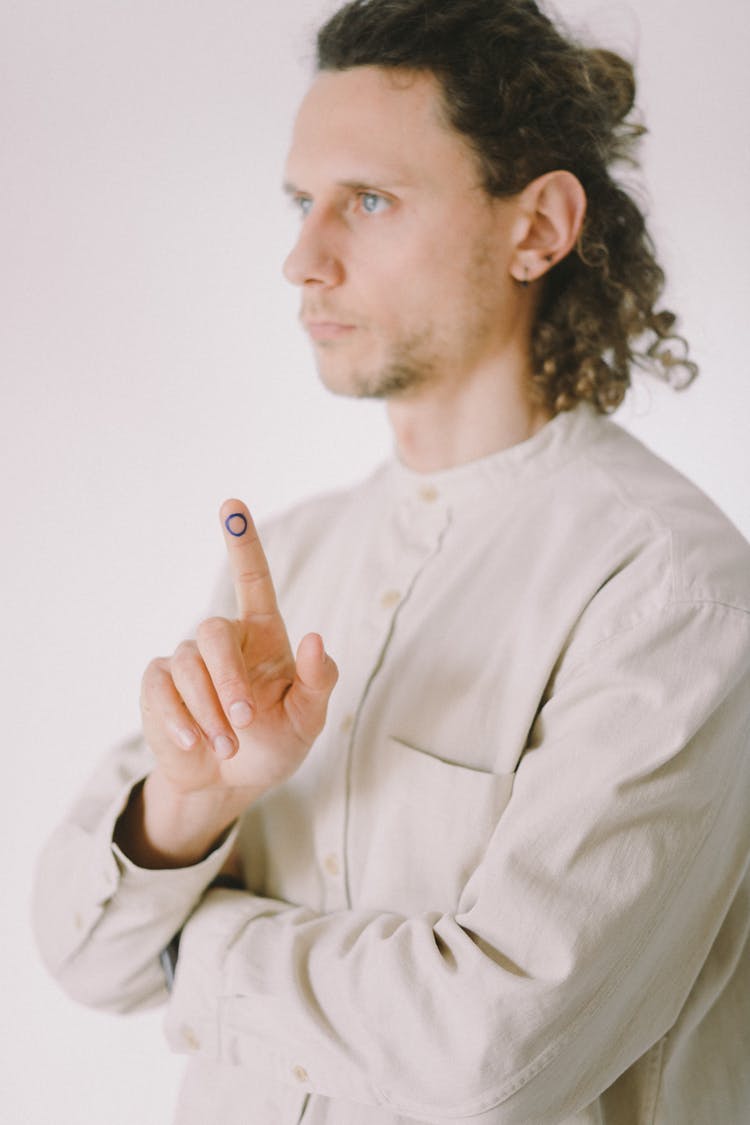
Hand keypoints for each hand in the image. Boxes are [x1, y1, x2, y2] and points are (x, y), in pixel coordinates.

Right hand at [139, 498, 337, 810]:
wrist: (229, 784)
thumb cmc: (275, 744)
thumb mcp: (308, 719)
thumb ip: (319, 681)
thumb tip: (317, 638)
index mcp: (263, 636)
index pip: (253, 580)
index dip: (242, 542)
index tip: (231, 505)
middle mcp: (224, 641)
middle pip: (213, 633)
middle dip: (227, 679)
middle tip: (246, 721)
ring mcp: (186, 662)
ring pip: (186, 667)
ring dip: (209, 712)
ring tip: (229, 748)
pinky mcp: (157, 687)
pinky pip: (160, 690)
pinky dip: (180, 721)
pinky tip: (196, 745)